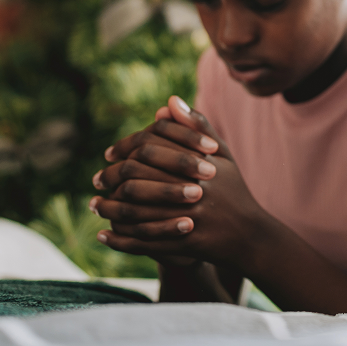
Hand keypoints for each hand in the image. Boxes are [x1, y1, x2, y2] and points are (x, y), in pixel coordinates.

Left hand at [91, 96, 270, 268]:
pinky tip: (104, 235)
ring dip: (109, 208)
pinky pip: (143, 242)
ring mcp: (190, 217)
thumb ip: (196, 127)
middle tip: (96, 179)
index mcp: (199, 162)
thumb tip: (169, 101)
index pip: (150, 145)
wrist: (251, 236)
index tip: (109, 153)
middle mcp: (193, 188)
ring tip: (95, 205)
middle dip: (111, 177)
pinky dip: (120, 239)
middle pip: (137, 175)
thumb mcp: (221, 155)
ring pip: (135, 210)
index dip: (125, 147)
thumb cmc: (233, 190)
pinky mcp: (185, 244)